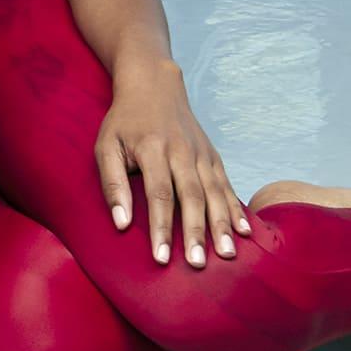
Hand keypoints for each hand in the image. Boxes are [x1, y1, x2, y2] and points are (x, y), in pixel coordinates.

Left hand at [96, 59, 249, 267]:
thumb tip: (121, 223)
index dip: (160, 228)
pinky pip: (227, 185)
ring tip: (227, 255)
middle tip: (199, 265)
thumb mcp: (105, 145)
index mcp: (152, 148)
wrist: (153, 85)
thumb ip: (112, 183)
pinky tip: (245, 232)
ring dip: (221, 225)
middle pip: (191, 197)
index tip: (161, 258)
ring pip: (214, 193)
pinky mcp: (214, 156)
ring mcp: (201, 153)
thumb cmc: (124, 121)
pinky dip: (236, 208)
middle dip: (195, 233)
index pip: (158, 194)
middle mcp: (182, 151)